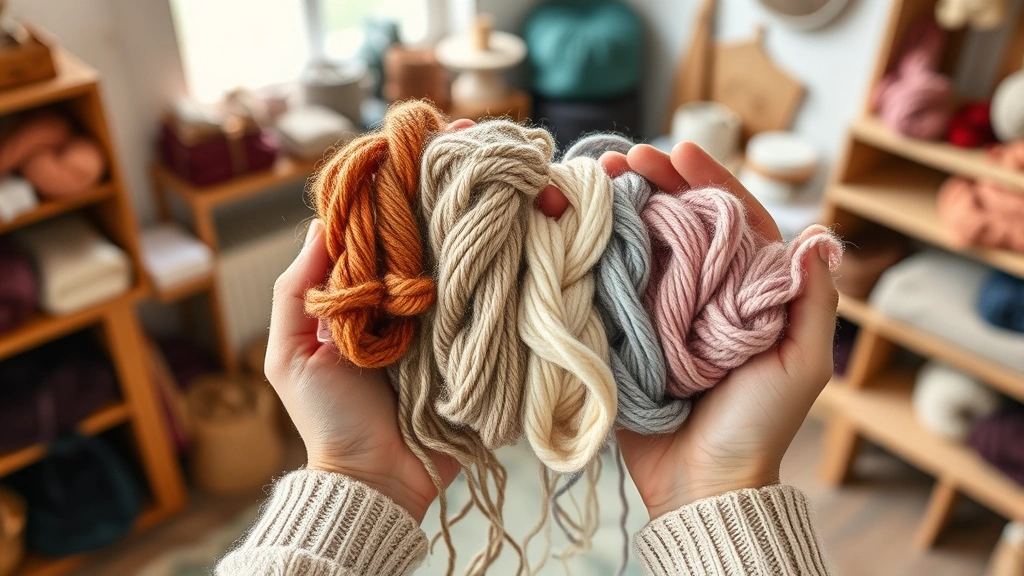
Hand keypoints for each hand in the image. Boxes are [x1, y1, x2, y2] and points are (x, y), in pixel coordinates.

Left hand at [265, 119, 572, 521]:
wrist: (380, 480)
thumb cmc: (329, 419)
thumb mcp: (293, 352)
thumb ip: (301, 288)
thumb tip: (322, 220)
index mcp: (370, 290)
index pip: (385, 223)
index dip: (399, 181)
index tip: (420, 139)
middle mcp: (414, 294)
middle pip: (433, 229)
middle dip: (454, 183)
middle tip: (476, 141)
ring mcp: (452, 317)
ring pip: (471, 255)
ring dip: (493, 213)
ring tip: (513, 173)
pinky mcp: (483, 343)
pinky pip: (499, 299)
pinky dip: (517, 265)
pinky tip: (536, 226)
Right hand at [548, 143, 838, 519]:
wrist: (701, 482)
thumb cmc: (759, 425)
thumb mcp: (800, 365)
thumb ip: (811, 304)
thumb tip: (818, 240)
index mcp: (749, 293)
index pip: (733, 221)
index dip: (710, 182)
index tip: (683, 151)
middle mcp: (704, 293)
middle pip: (682, 223)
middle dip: (656, 184)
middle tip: (626, 158)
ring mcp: (661, 311)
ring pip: (643, 246)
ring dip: (621, 210)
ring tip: (595, 180)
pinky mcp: (625, 333)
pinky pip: (611, 285)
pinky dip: (595, 254)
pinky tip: (577, 226)